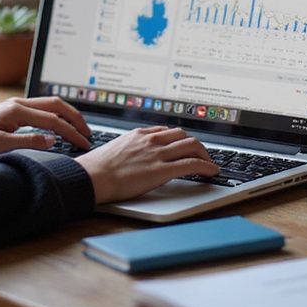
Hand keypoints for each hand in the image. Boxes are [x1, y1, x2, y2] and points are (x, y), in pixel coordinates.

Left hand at [0, 96, 91, 158]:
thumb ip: (26, 141)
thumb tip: (52, 140)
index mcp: (17, 110)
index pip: (53, 119)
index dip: (71, 132)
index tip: (85, 144)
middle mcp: (18, 104)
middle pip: (56, 104)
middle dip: (75, 117)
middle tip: (89, 133)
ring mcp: (15, 106)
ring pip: (49, 104)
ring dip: (67, 115)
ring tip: (80, 128)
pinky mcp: (11, 112)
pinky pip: (40, 110)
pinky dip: (55, 116)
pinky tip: (59, 126)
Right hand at [73, 126, 218, 202]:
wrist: (94, 176)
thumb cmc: (99, 167)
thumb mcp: (117, 148)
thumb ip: (131, 147)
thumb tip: (135, 155)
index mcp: (140, 134)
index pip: (168, 131)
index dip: (181, 139)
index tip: (186, 147)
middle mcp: (151, 140)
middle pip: (183, 135)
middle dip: (197, 145)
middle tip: (202, 155)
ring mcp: (157, 154)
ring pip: (192, 146)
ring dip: (205, 154)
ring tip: (210, 164)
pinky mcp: (161, 170)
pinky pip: (191, 164)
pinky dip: (206, 166)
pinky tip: (212, 172)